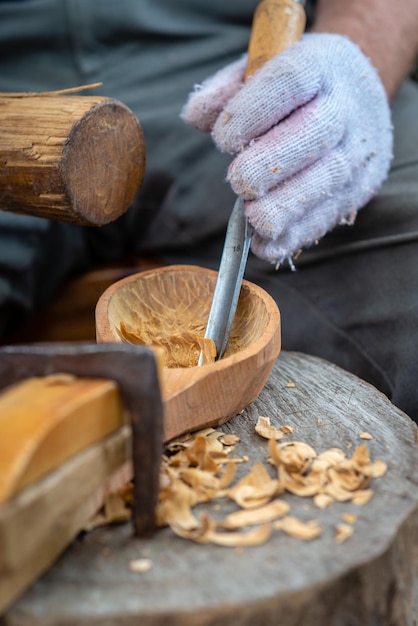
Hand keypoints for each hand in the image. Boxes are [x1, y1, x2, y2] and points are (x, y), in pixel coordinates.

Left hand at [182, 33, 392, 264]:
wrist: (357, 95)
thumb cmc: (296, 88)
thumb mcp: (262, 70)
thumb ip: (226, 91)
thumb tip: (195, 115)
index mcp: (321, 64)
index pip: (291, 79)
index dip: (254, 111)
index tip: (223, 139)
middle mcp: (347, 106)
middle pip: (316, 132)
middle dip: (271, 164)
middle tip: (238, 182)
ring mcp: (359, 149)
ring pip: (328, 179)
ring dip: (285, 207)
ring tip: (253, 219)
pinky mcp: (362, 187)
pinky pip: (329, 214)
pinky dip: (295, 235)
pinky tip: (265, 244)